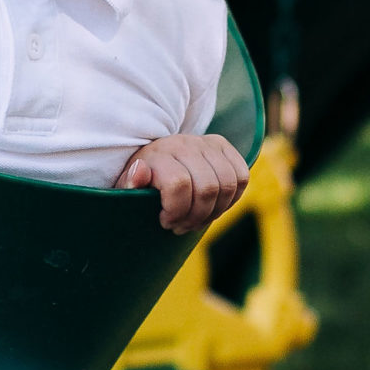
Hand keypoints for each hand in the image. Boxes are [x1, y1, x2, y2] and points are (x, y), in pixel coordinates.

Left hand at [117, 134, 248, 233]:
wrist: (154, 156)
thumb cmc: (141, 181)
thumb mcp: (127, 186)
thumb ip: (130, 183)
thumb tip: (140, 171)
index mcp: (159, 154)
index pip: (179, 185)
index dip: (176, 211)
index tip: (165, 221)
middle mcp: (185, 144)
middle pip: (207, 188)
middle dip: (197, 216)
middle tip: (182, 226)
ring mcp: (207, 143)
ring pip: (228, 184)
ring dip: (216, 211)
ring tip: (197, 220)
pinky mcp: (223, 146)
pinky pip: (242, 177)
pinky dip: (232, 199)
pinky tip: (214, 206)